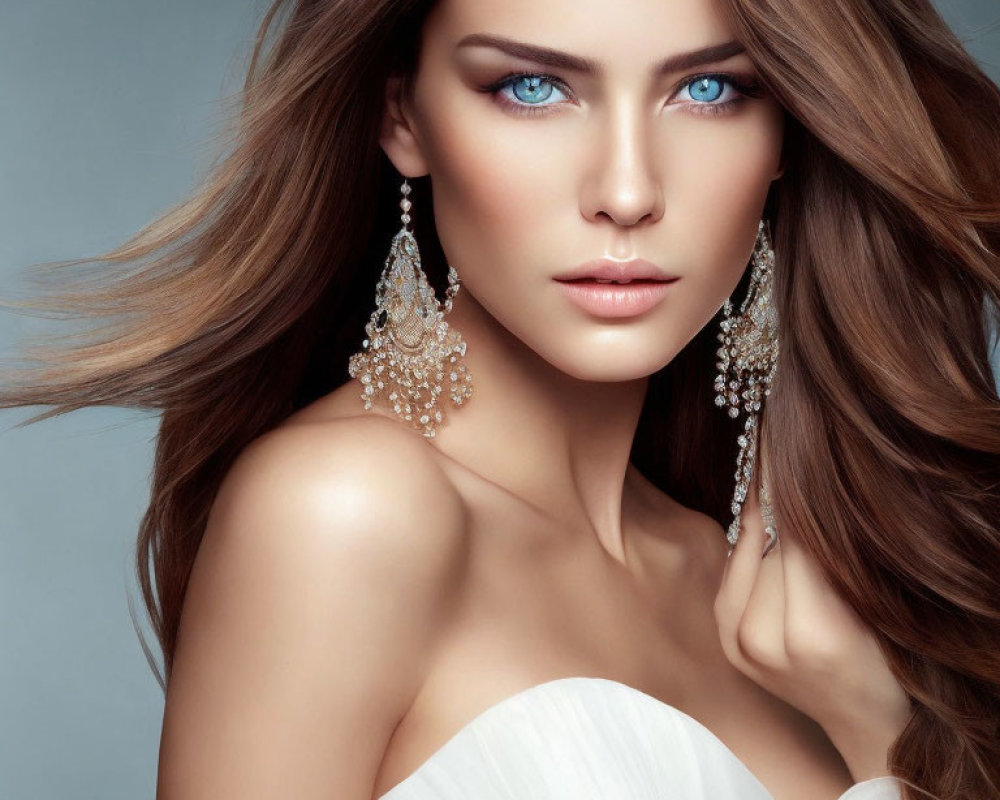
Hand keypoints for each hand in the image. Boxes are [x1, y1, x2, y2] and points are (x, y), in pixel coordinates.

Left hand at [713, 449, 913, 779]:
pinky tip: (763, 520)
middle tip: (778, 438)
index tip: (782, 431)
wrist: (867, 725)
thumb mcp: (876, 601)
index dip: (790, 480)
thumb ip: (835, 551)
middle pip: (769, 538)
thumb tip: (798, 482)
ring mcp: (738, 646)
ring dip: (763, 516)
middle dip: (778, 492)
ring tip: (775, 474)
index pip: (797, 533)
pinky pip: (734, 573)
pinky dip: (749, 546)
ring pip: (747, 550)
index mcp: (813, 632)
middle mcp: (763, 641)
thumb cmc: (892, 659)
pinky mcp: (727, 644)